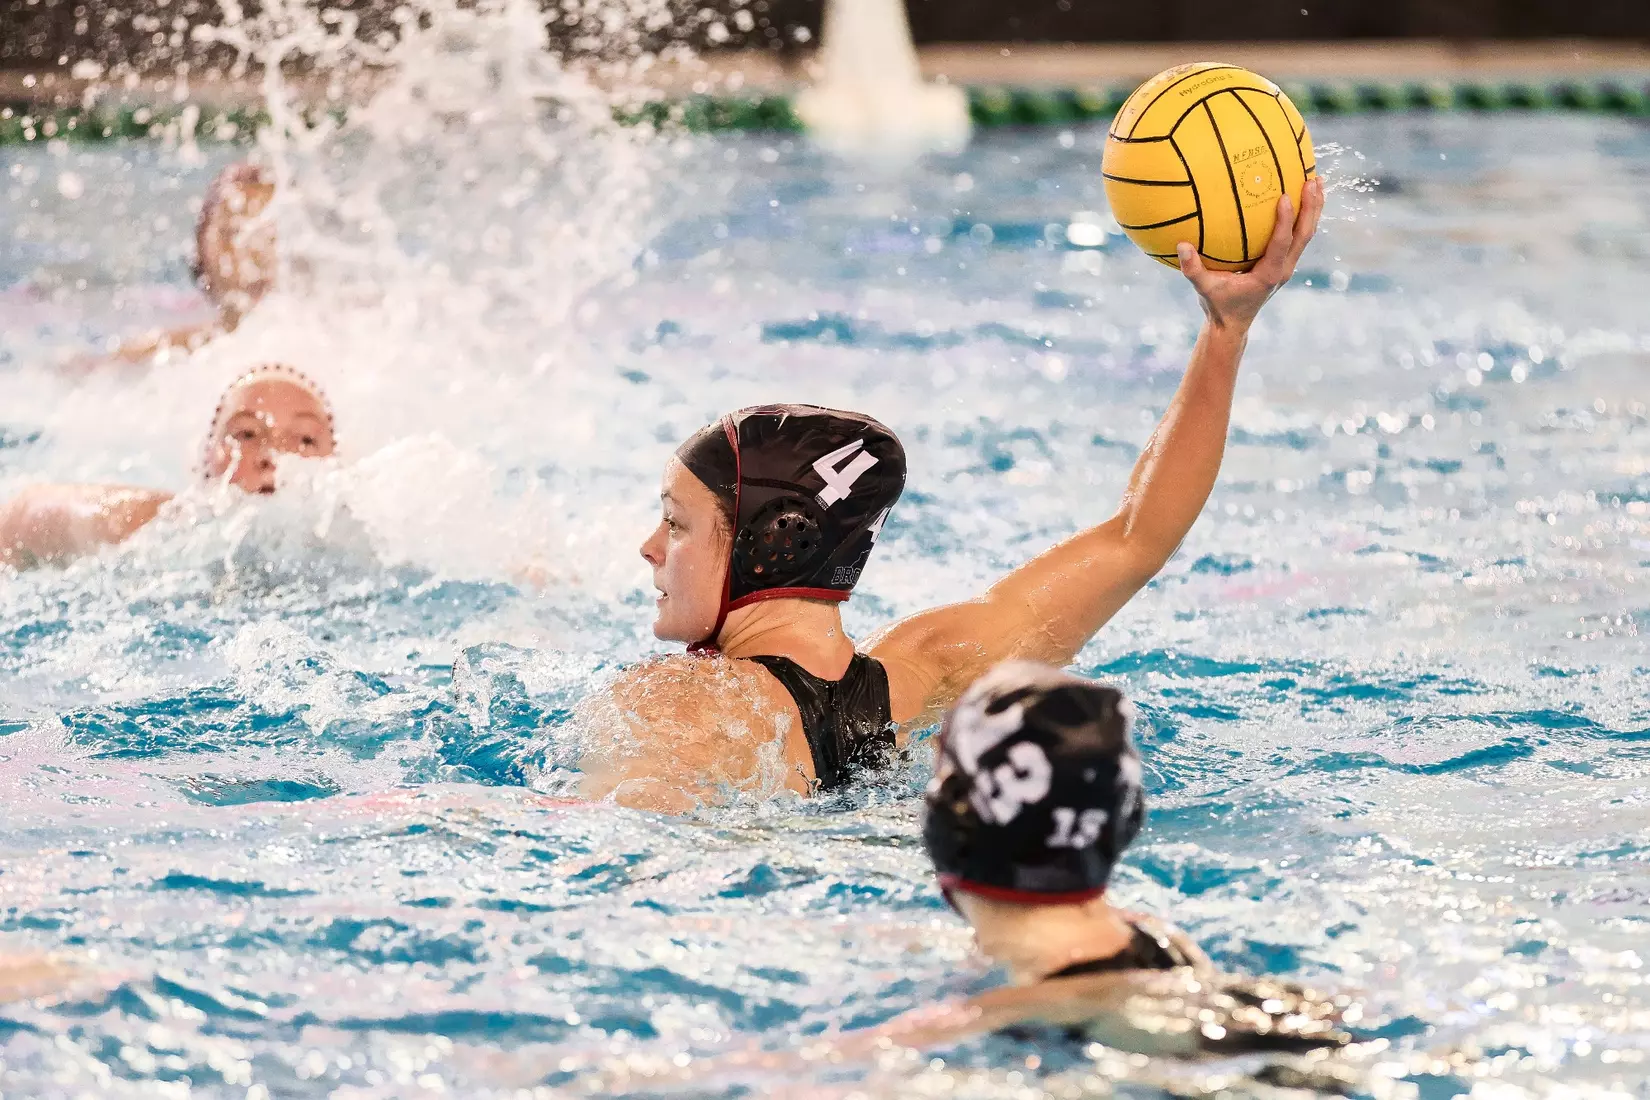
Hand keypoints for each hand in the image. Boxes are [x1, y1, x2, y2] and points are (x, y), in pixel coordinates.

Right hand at [1177, 176, 1323, 330]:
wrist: (1232, 324)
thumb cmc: (1218, 305)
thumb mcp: (1203, 289)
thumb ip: (1192, 269)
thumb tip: (1181, 245)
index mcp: (1268, 274)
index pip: (1282, 243)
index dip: (1285, 220)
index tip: (1285, 196)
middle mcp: (1283, 269)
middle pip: (1305, 234)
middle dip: (1311, 207)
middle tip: (1313, 179)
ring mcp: (1287, 266)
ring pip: (1306, 234)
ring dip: (1314, 208)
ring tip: (1317, 180)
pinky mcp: (1284, 262)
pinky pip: (1298, 236)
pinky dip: (1303, 215)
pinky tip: (1300, 196)